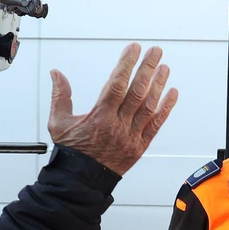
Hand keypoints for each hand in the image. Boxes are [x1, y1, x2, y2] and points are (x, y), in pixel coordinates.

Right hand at [49, 44, 178, 174]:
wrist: (82, 180)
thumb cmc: (72, 152)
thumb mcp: (59, 123)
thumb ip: (60, 96)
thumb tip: (56, 73)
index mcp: (100, 116)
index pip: (117, 84)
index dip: (126, 64)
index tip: (133, 49)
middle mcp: (118, 124)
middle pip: (137, 91)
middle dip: (147, 68)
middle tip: (155, 52)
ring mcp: (131, 135)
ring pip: (149, 106)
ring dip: (158, 85)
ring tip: (164, 67)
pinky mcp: (140, 145)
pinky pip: (156, 124)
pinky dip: (166, 108)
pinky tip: (172, 94)